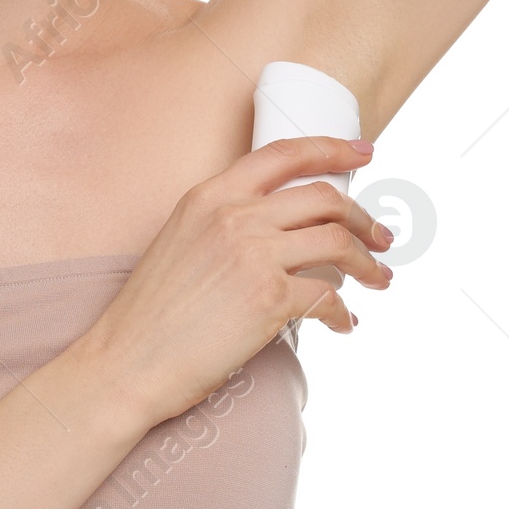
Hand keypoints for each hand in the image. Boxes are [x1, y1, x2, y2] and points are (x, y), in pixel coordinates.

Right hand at [83, 136, 394, 427]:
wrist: (128, 360)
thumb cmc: (151, 312)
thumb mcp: (181, 240)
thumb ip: (225, 222)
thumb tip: (282, 229)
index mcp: (210, 194)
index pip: (284, 154)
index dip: (332, 148)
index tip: (364, 152)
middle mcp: (234, 215)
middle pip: (324, 198)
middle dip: (363, 217)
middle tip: (381, 236)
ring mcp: (253, 255)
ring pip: (337, 243)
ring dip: (368, 262)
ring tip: (378, 279)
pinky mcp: (269, 299)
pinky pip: (327, 297)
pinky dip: (343, 312)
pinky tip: (343, 323)